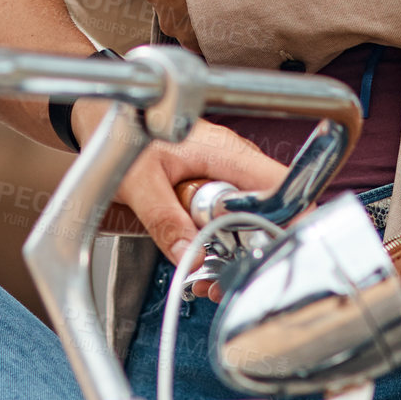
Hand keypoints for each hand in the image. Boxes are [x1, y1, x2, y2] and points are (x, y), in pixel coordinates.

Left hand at [73, 102, 285, 266]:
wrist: (110, 118)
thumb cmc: (124, 132)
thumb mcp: (138, 181)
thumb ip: (163, 219)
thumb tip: (189, 256)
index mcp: (225, 152)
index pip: (281, 185)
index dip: (291, 221)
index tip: (273, 257)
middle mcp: (234, 161)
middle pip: (270, 211)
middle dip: (253, 252)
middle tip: (223, 281)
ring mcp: (226, 172)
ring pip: (250, 219)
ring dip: (233, 254)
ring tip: (205, 279)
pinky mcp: (215, 185)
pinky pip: (230, 217)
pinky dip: (219, 243)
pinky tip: (199, 262)